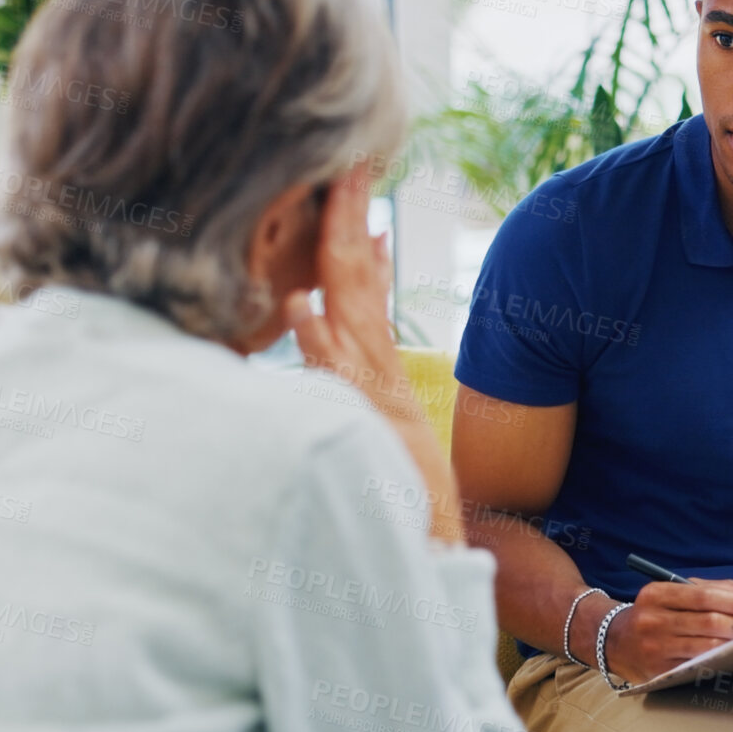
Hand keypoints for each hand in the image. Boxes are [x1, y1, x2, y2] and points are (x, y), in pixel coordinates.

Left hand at [286, 165, 460, 542]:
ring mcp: (369, 405)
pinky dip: (318, 345)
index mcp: (376, 375)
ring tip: (331, 207)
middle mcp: (374, 380)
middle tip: (345, 165)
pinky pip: (336, 383)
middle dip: (346, 222)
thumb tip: (310, 314)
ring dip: (336, 264)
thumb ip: (345, 369)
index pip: (363, 289)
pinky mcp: (364, 436)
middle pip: (356, 286)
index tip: (346, 182)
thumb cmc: (397, 505)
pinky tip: (300, 313)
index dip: (353, 233)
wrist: (431, 566)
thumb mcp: (377, 427)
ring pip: (348, 321)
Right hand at [600, 578, 732, 683]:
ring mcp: (655, 648)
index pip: (702, 596)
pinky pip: (698, 666)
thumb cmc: (655, 614)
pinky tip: (729, 657)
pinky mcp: (659, 671)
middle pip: (707, 622)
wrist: (616, 642)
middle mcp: (652, 620)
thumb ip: (708, 589)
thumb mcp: (671, 593)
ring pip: (706, 647)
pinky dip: (719, 661)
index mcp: (656, 594)